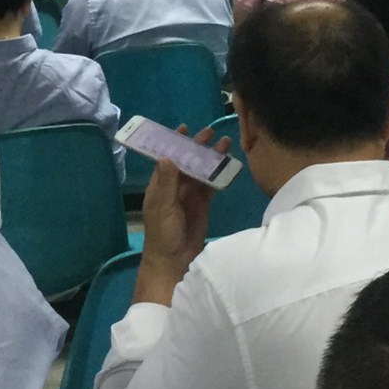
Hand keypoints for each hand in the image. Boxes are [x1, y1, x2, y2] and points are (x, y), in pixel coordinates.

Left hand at [134, 127, 228, 306]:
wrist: (175, 260)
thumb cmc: (163, 233)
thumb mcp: (163, 206)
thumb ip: (167, 182)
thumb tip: (166, 156)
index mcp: (160, 185)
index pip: (167, 158)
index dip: (173, 143)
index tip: (183, 128)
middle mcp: (175, 187)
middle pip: (187, 162)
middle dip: (197, 147)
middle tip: (210, 133)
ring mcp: (189, 195)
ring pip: (201, 171)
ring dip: (210, 159)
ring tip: (224, 143)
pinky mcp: (202, 204)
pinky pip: (211, 186)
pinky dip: (218, 176)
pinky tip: (228, 165)